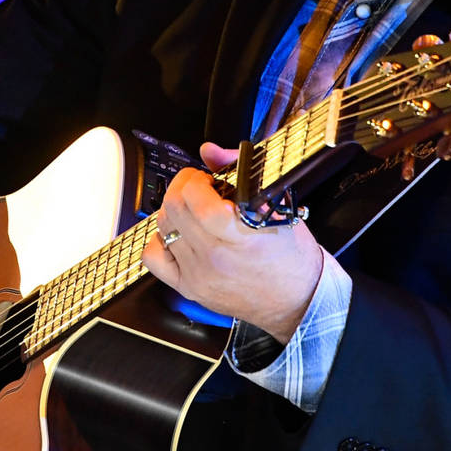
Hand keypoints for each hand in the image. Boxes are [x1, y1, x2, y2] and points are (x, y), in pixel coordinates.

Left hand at [141, 143, 325, 343]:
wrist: (297, 300)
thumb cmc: (291, 256)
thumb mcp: (276, 206)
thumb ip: (240, 171)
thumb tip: (209, 151)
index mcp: (241, 235)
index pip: (196, 198)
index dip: (196, 180)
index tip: (207, 179)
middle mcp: (216, 257)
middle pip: (173, 207)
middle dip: (183, 188)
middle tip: (200, 189)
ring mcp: (199, 274)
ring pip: (163, 226)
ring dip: (175, 210)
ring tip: (193, 211)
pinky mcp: (189, 288)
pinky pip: (153, 257)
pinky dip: (160, 240)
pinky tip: (179, 235)